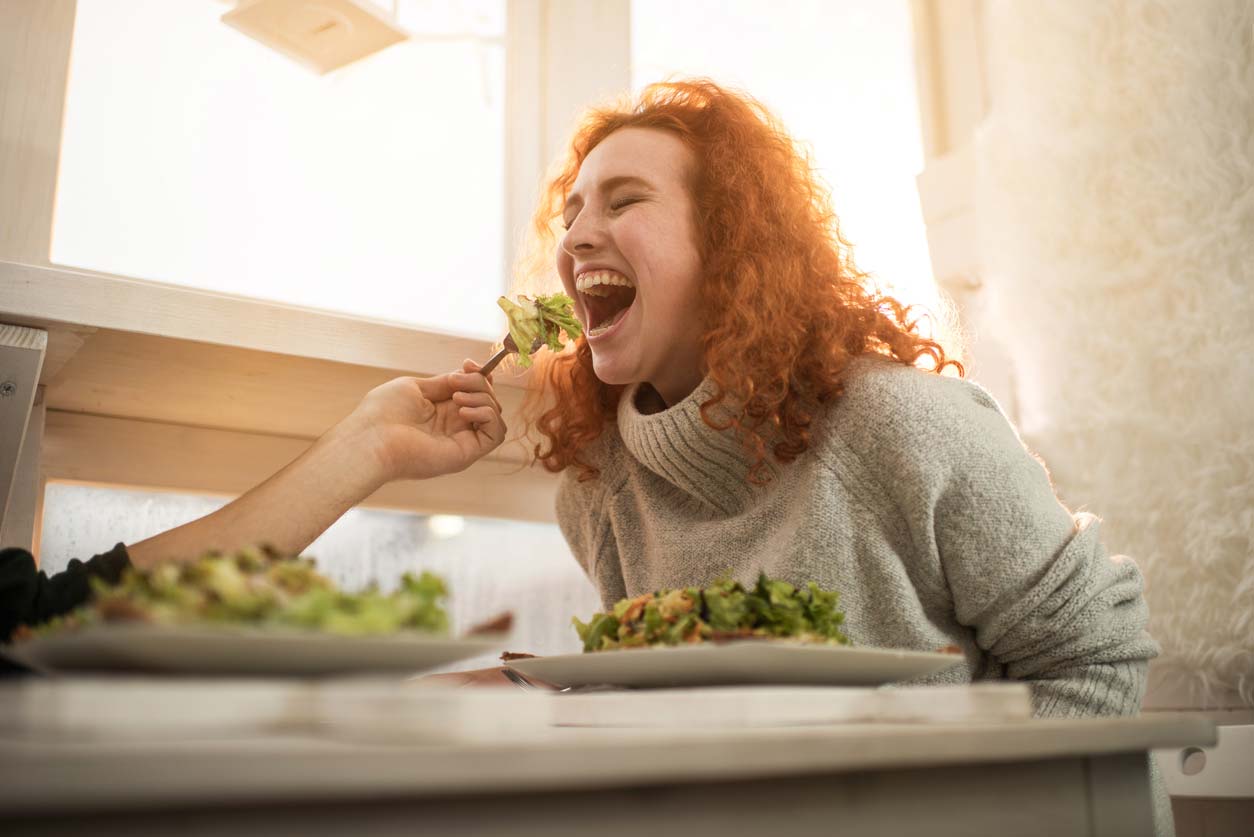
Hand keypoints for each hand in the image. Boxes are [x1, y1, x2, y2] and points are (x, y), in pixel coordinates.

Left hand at [338, 360, 505, 482]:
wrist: (371, 439)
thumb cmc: (382, 413)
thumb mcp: (416, 387)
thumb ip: (444, 383)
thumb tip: (466, 373)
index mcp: (441, 411)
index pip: (475, 393)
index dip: (479, 377)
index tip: (469, 364)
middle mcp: (454, 427)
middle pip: (487, 399)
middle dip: (479, 382)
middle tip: (455, 381)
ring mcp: (461, 441)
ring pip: (494, 415)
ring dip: (483, 398)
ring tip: (457, 397)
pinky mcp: (466, 454)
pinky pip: (496, 434)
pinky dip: (487, 415)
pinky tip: (463, 411)